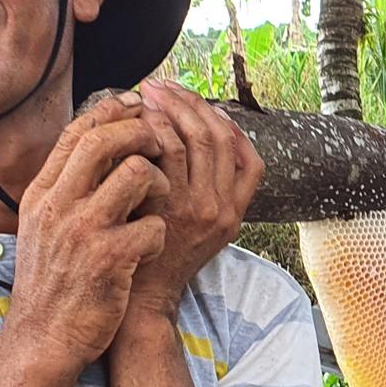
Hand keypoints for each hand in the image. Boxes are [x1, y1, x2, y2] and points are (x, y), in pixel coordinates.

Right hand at [1, 94, 169, 374]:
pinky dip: (158, 235)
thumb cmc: (52, 283)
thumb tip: (99, 147)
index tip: (137, 104)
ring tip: (161, 202)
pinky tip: (149, 250)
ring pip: (136, 173)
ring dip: (159, 182)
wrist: (42, 338)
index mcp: (42, 194)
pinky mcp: (109, 259)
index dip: (112, 112)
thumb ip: (64, 189)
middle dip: (141, 132)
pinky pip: (152, 226)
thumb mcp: (42, 228)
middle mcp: (58, 206)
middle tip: (162, 141)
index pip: (77, 134)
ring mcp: (83, 231)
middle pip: (104, 141)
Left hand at [123, 78, 263, 322]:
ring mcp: (199, 208)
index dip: (223, 122)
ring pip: (196, 138)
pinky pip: (169, 152)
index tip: (196, 102)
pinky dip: (156, 127)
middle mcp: (224, 208)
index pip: (247, 154)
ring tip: (148, 93)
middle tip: (163, 85)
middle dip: (192, 103)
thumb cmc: (159, 258)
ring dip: (172, 108)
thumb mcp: (199, 231)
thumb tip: (193, 141)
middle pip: (220, 137)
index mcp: (236, 211)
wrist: (141, 300)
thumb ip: (205, 192)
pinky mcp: (170, 207)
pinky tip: (139, 118)